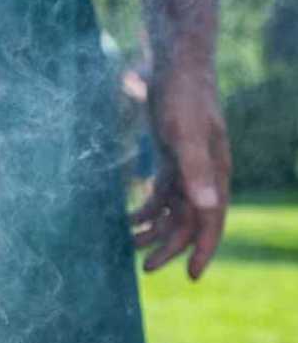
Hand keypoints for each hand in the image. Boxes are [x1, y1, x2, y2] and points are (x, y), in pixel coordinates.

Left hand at [131, 58, 230, 279]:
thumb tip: (208, 207)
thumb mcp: (186, 136)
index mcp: (214, 174)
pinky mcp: (171, 158)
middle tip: (146, 268)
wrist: (176, 66)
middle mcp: (204, 174)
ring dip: (154, 230)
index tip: (192, 276)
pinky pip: (162, 193)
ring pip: (173, 210)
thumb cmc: (183, 99)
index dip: (203, 249)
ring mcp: (188, 167)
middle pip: (189, 221)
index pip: (212, 220)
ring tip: (129, 245)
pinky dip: (147, 208)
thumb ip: (196, 172)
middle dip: (170, 246)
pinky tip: (128, 220)